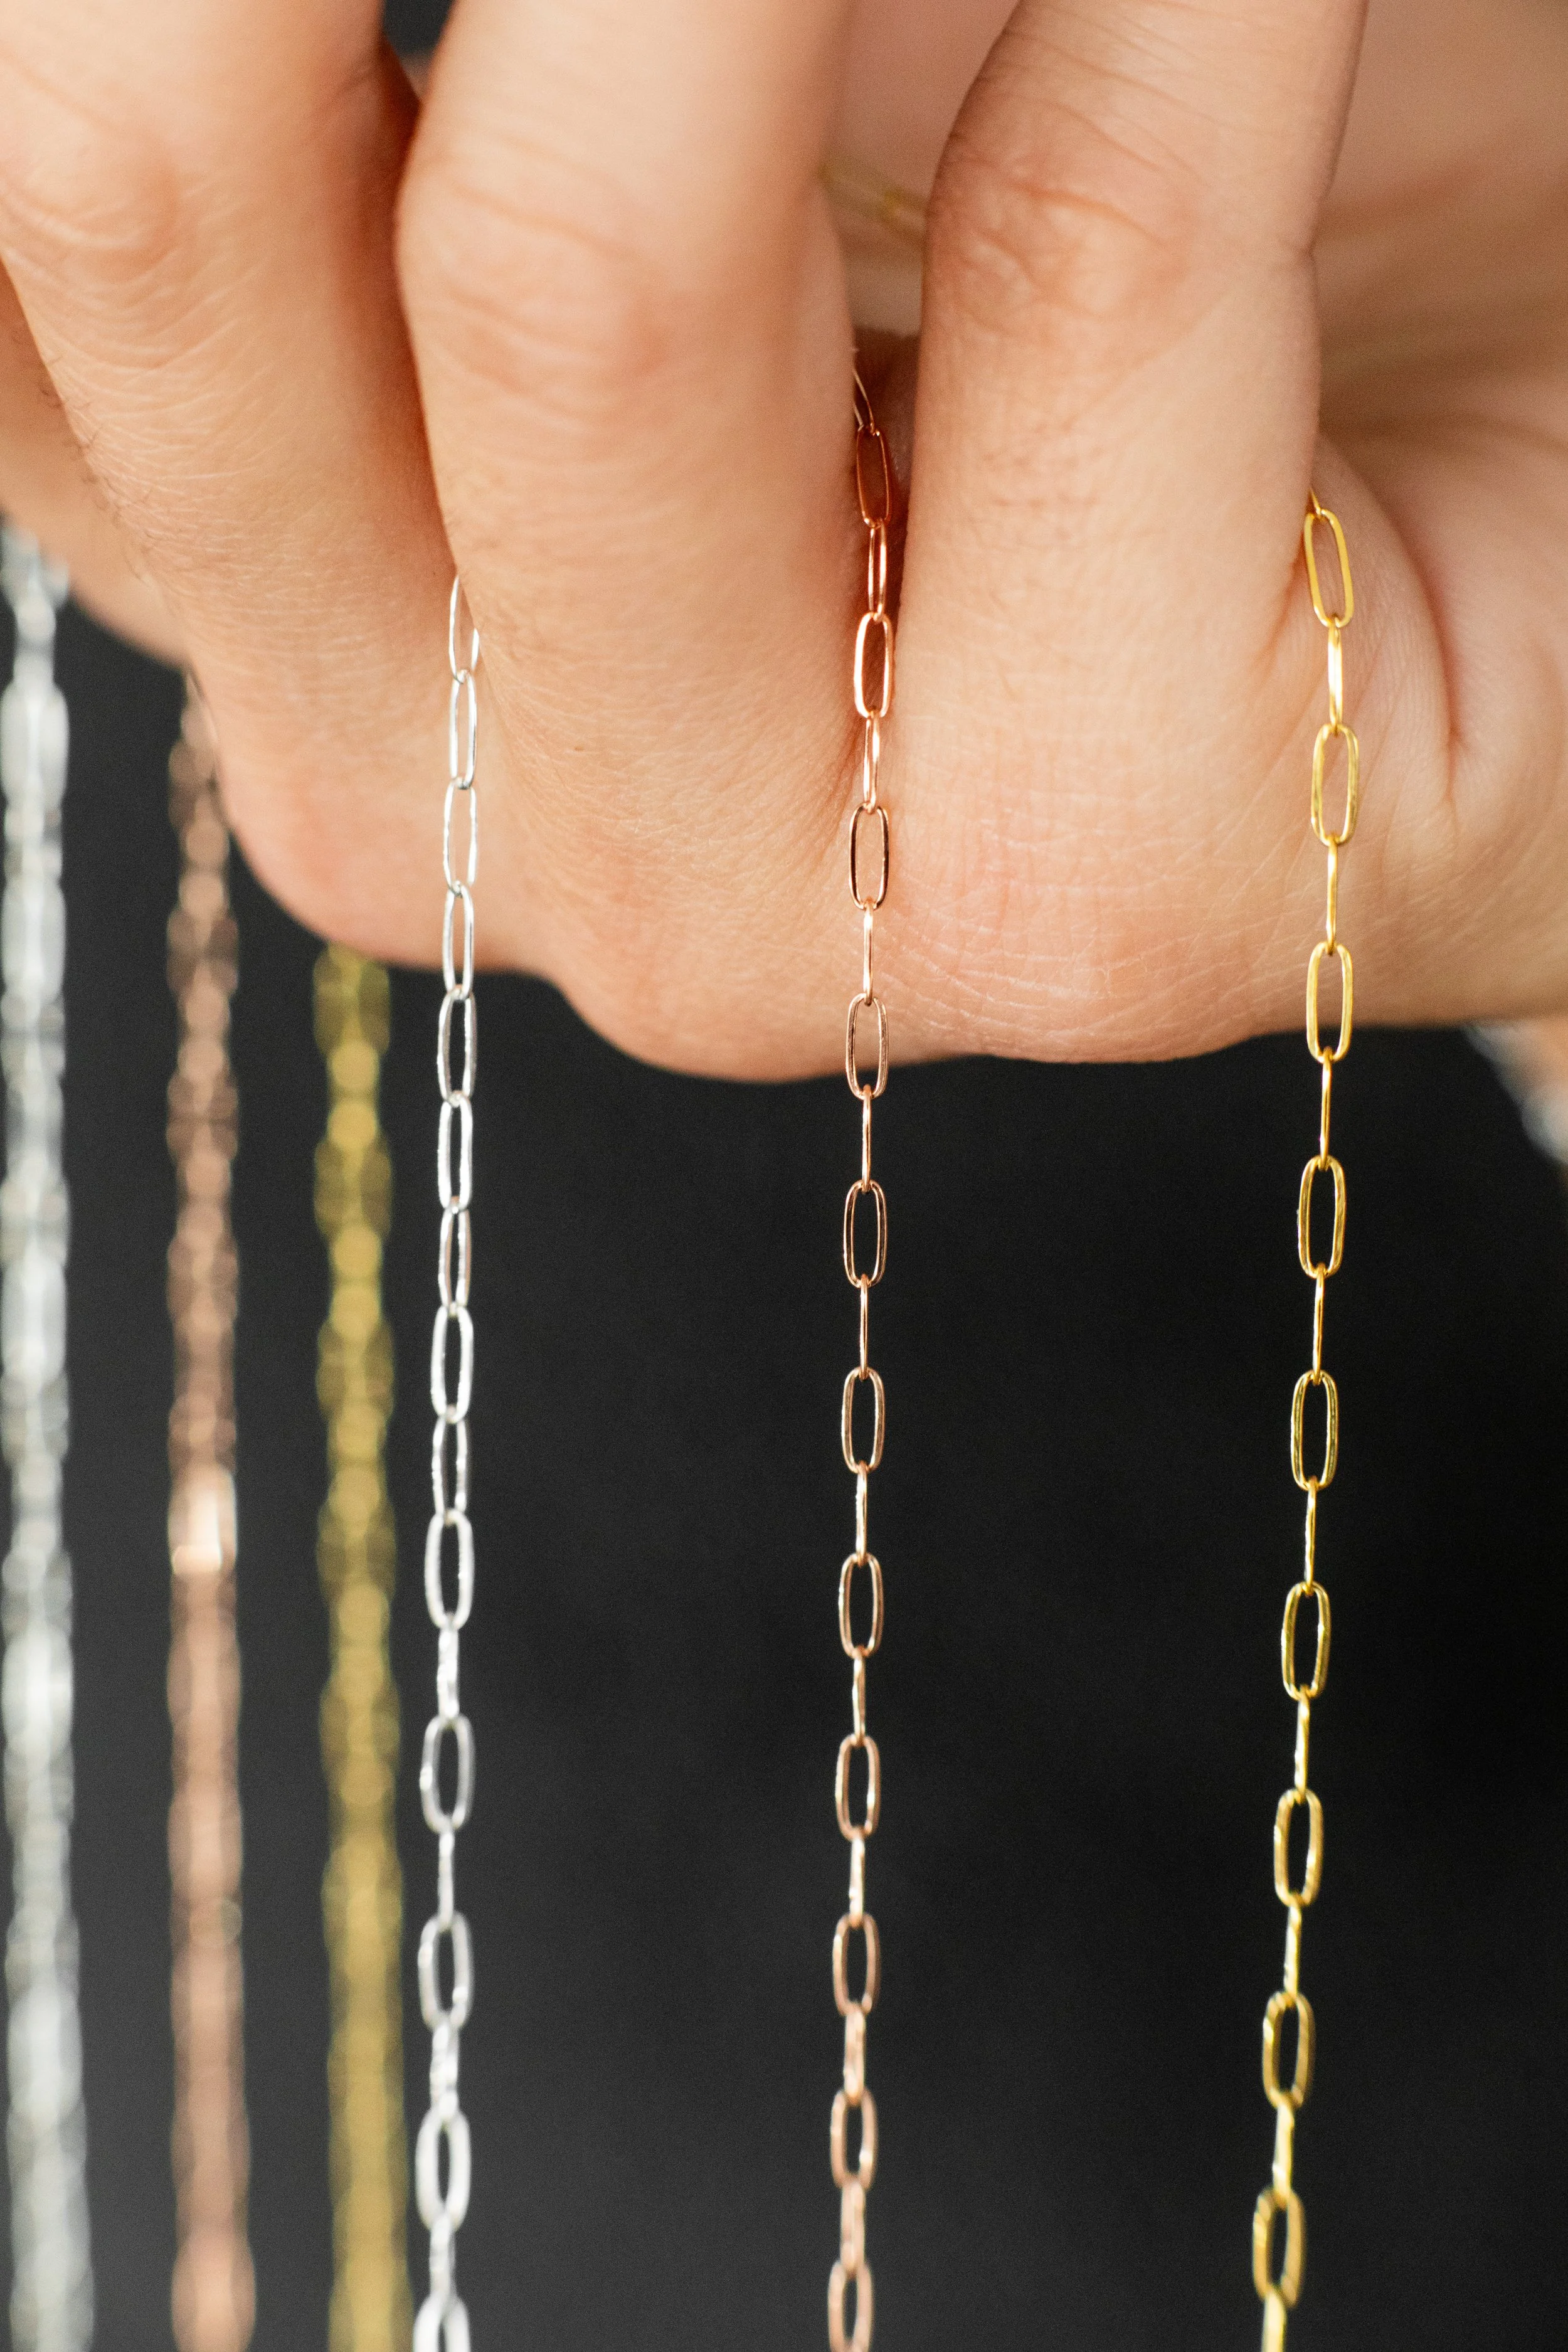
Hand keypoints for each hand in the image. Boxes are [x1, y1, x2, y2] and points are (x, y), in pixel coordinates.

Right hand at [1, 0, 1564, 1075]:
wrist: (1465, 513)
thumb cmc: (1088, 238)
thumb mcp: (695, 50)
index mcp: (243, 549)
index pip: (23, 185)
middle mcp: (407, 768)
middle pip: (149, 181)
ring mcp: (716, 907)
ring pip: (580, 274)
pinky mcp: (1077, 912)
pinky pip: (1087, 246)